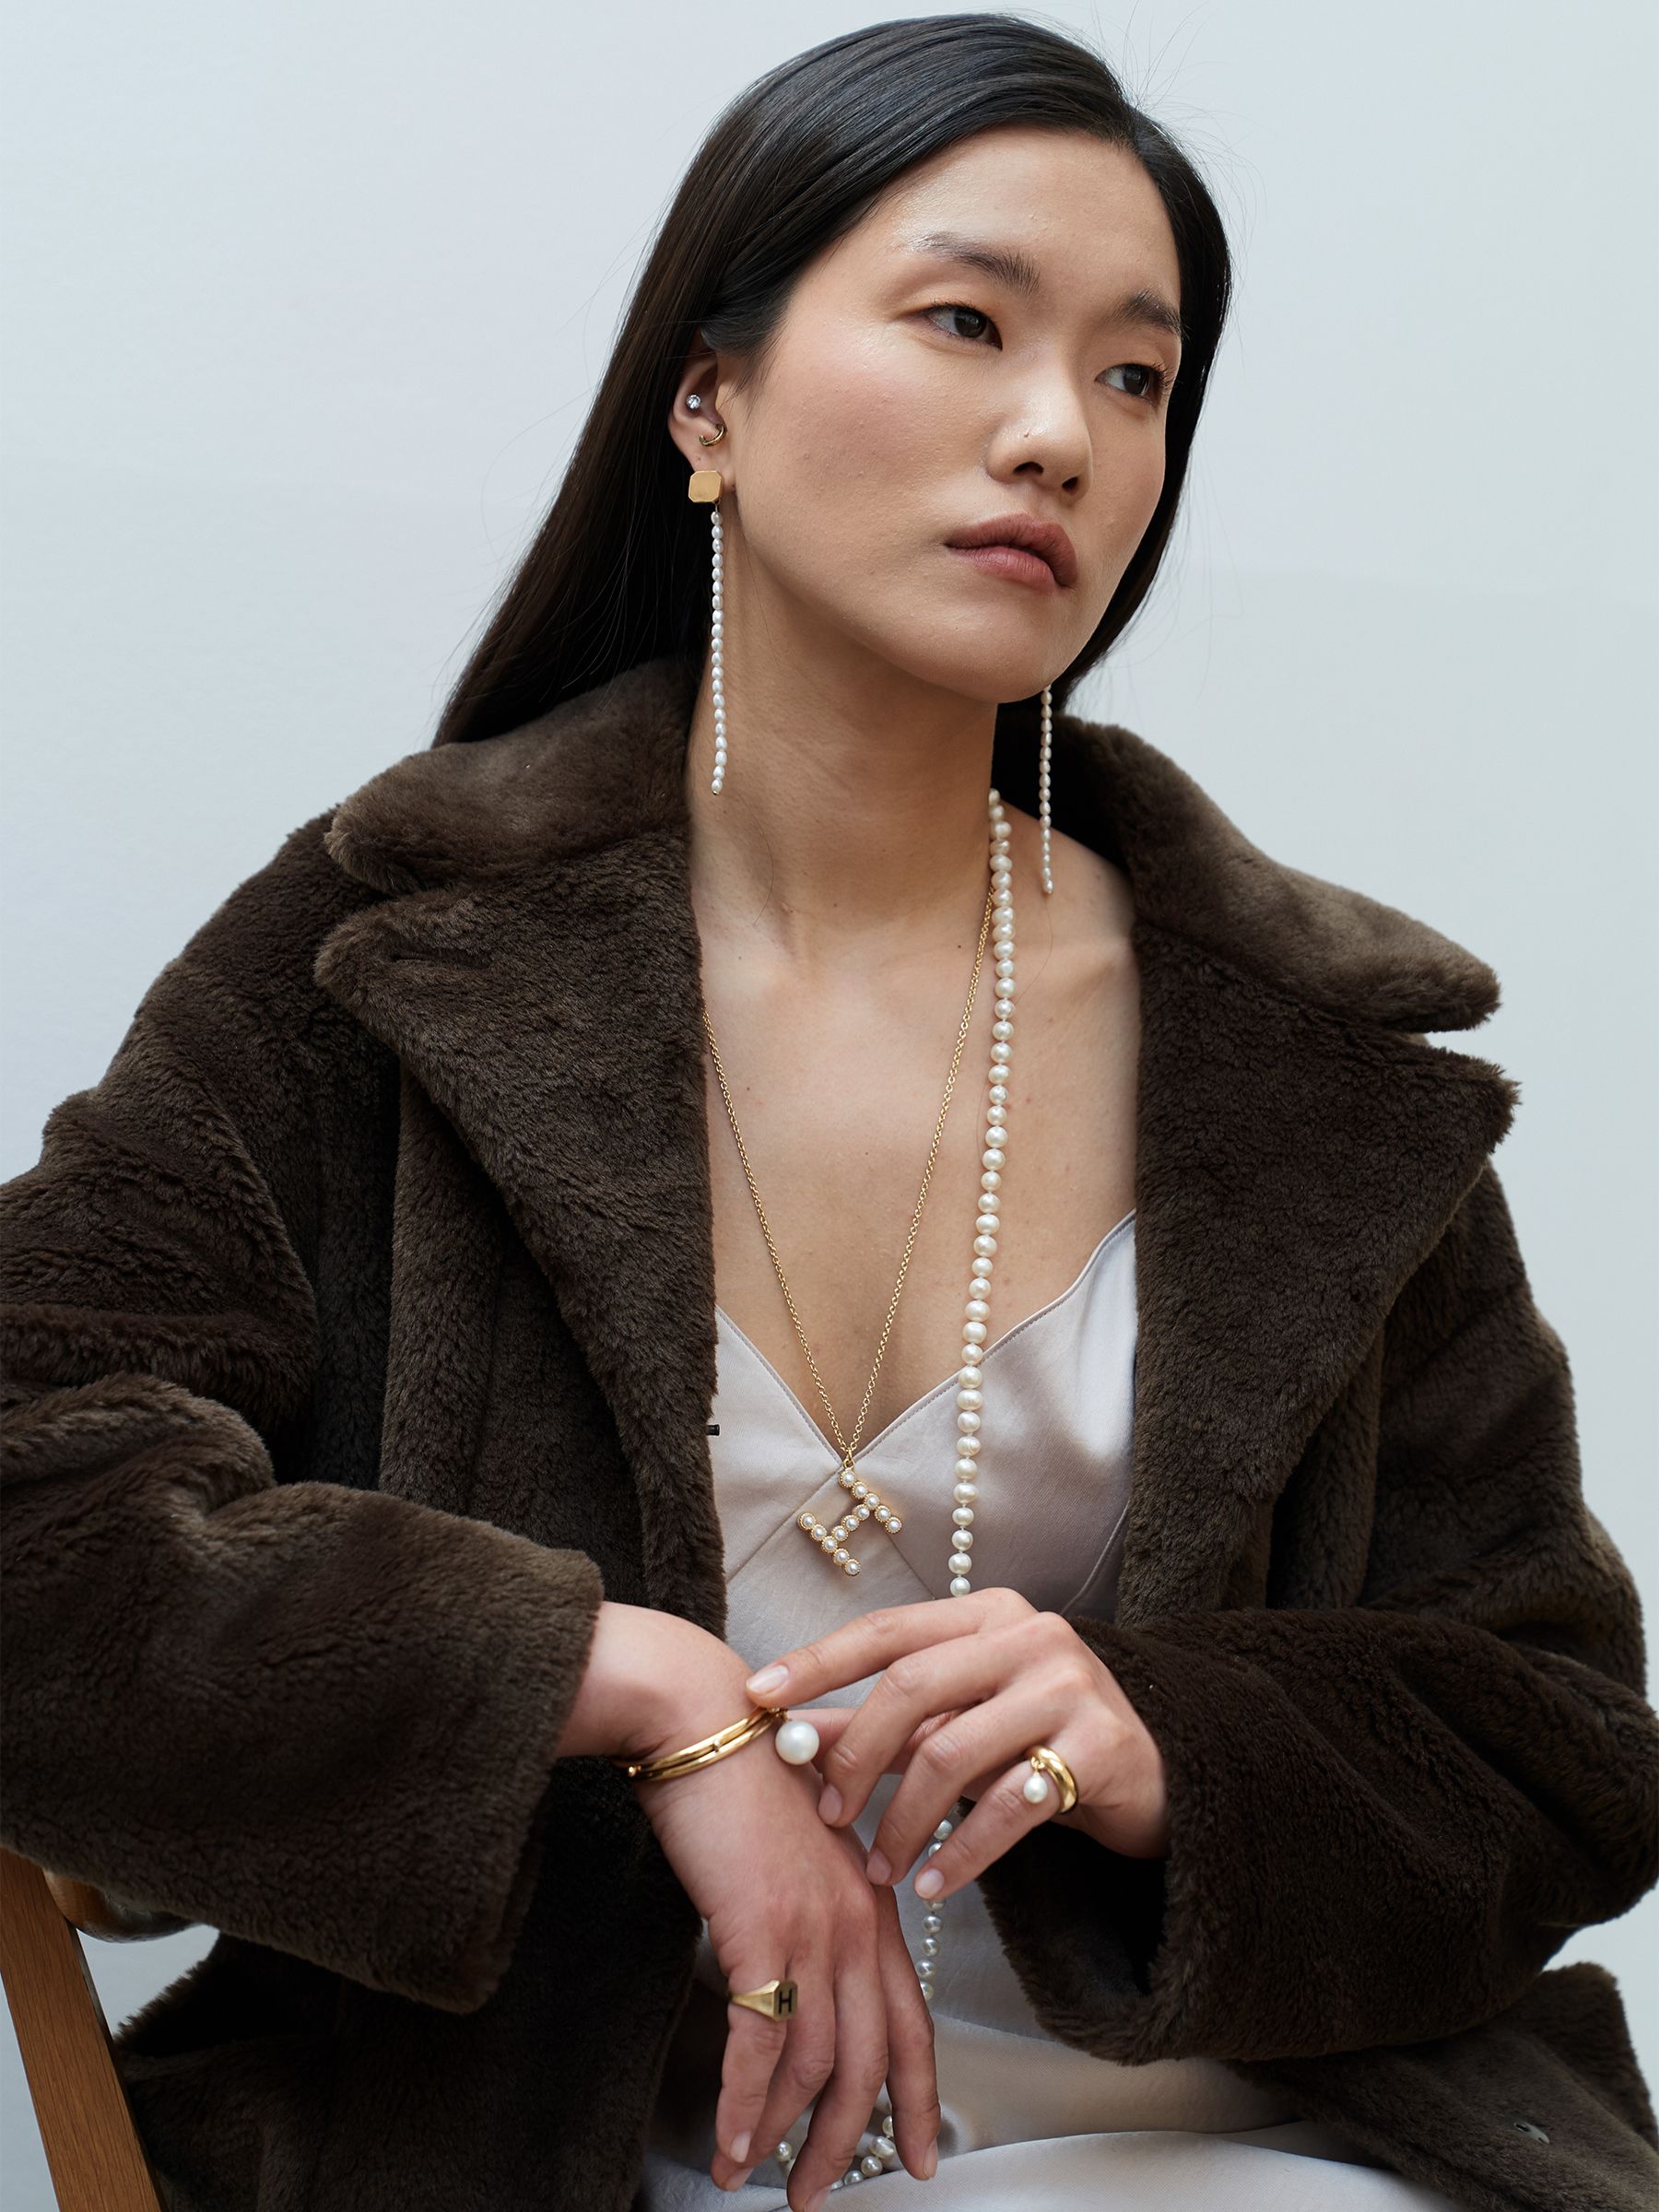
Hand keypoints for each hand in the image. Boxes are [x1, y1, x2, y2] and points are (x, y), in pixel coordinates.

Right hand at [626, 1634, 940, 2206]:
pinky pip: (759, 2044)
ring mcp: (813, 1927)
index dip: (916, 2096)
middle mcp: (856, 1921)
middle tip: (819, 2194)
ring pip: (816, 2064)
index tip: (916, 2155)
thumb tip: (796, 1976)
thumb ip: (816, 1909)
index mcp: (872, 1902)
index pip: (911, 2020)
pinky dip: (743, 2104)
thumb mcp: (799, 1846)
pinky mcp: (760, 1929)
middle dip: (848, 2139)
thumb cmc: (739, 1774)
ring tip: (749, 2175)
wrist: (702, 1719)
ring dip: (780, 2133)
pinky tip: (729, 2139)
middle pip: (871, 2059)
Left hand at [743, 1588, 1170, 1903]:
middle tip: (827, 1816)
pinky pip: (1009, 1805)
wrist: (1156, 1774)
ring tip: (881, 1868)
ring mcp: (1069, 1685)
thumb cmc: (1038, 1743)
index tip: (758, 1697)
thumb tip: (789, 1734)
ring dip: (903, 1820)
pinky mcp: (1102, 1745)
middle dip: (856, 1758)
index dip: (817, 1662)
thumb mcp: (960, 1722)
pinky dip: (961, 1853)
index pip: (886, 1630)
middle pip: (911, 1688)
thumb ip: (881, 1724)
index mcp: (986, 1613)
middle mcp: (1029, 1634)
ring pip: (953, 1752)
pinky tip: (933, 1884)